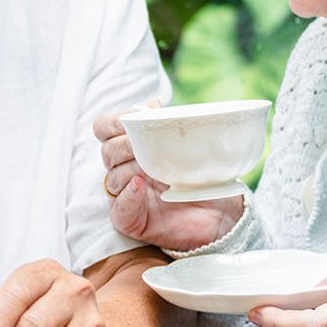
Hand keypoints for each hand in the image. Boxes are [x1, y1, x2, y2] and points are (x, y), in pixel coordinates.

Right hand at [95, 104, 243, 251]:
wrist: (223, 211)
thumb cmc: (204, 175)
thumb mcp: (189, 145)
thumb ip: (168, 126)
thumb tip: (152, 106)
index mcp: (132, 147)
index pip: (104, 129)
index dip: (111, 122)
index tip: (134, 118)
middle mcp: (125, 169)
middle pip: (107, 152)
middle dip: (124, 145)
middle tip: (144, 145)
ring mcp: (127, 196)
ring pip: (112, 179)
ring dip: (130, 170)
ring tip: (152, 170)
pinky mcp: (133, 220)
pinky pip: (119, 210)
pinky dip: (128, 196)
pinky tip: (140, 185)